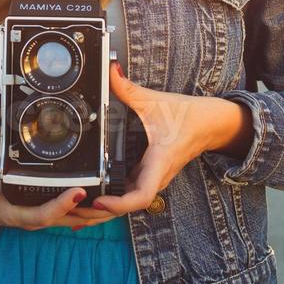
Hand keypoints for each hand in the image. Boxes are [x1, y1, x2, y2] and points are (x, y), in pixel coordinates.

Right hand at [0, 104, 117, 231]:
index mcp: (14, 210)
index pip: (43, 214)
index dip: (62, 205)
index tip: (80, 191)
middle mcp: (28, 219)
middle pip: (64, 220)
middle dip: (88, 210)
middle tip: (111, 194)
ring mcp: (36, 220)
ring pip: (68, 221)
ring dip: (90, 213)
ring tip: (113, 197)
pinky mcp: (41, 215)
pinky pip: (65, 217)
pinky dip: (81, 209)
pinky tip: (99, 200)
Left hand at [87, 63, 252, 218]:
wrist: (211, 124)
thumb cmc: (188, 115)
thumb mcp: (155, 100)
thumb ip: (128, 88)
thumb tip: (110, 69)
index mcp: (159, 162)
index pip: (141, 195)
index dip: (119, 203)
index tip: (99, 200)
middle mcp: (156, 176)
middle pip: (128, 207)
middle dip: (101, 213)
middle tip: (72, 211)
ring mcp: (153, 178)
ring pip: (128, 205)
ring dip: (104, 212)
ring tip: (74, 213)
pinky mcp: (150, 176)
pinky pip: (130, 196)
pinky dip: (111, 203)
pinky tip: (93, 204)